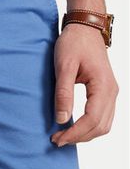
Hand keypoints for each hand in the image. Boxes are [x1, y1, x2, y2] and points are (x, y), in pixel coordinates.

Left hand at [51, 24, 117, 146]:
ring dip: (85, 135)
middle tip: (56, 140)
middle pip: (100, 127)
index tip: (56, 139)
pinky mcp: (106, 93)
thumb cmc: (74, 43)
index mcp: (103, 85)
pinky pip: (103, 118)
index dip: (74, 133)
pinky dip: (90, 128)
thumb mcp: (63, 67)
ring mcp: (111, 93)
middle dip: (78, 138)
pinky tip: (74, 127)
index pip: (92, 120)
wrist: (86, 28)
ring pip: (104, 125)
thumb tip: (62, 119)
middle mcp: (112, 91)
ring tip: (63, 136)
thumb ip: (63, 93)